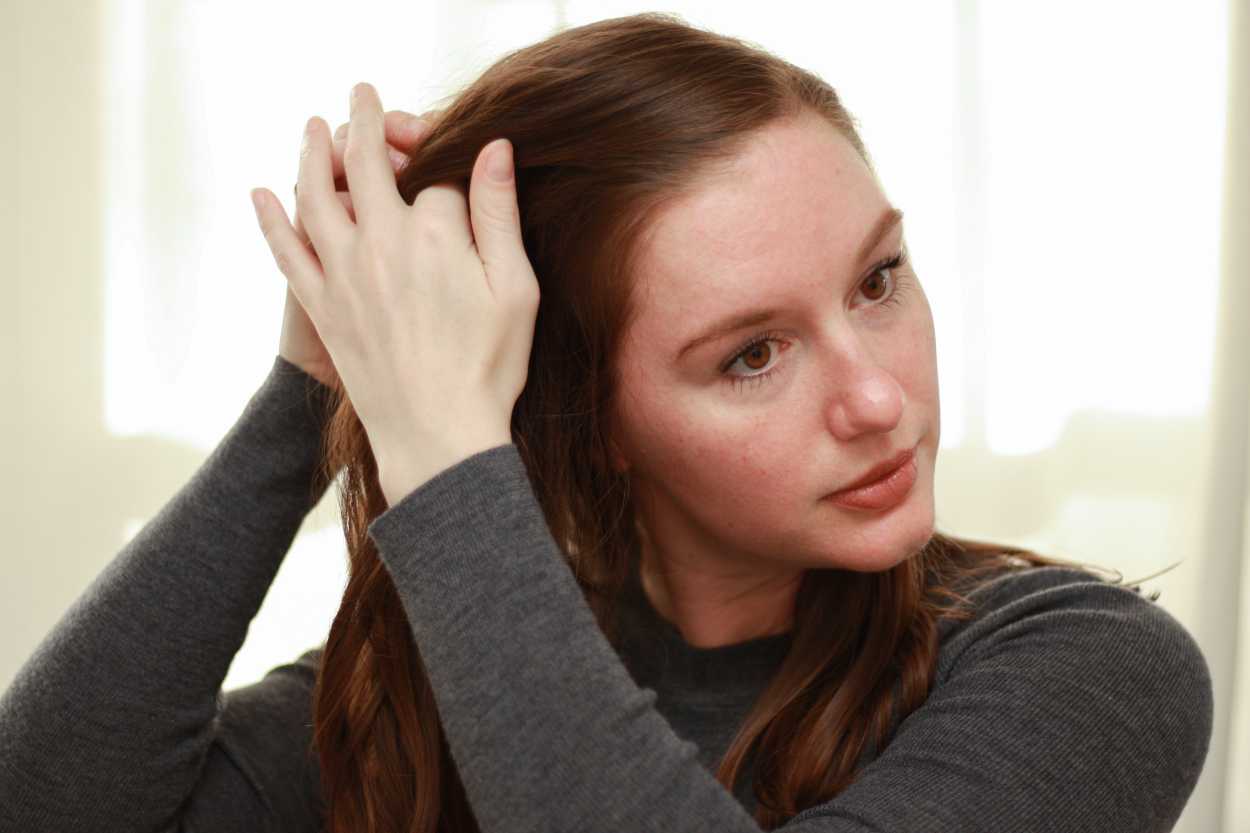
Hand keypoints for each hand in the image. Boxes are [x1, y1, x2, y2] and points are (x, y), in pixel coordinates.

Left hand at [252, 83, 538, 503]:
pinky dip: (271, 219)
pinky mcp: (321, 306)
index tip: (461, 184)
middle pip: (365, 164)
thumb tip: (492, 148)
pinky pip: (286, 251)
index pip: (436, 179)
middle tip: (360, 95)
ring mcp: (343, 274)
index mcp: (435, 236)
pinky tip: (262, 193)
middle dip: (363, 123)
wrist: (437, 436)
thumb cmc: (489, 367)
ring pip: (316, 195)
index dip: (450, 174)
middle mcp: (381, 244)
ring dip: (310, 153)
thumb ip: (499, 214)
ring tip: (311, 126)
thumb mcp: (516, 289)